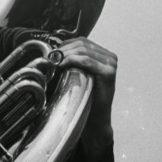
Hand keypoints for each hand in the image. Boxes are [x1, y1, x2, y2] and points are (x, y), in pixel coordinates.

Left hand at [59, 37, 116, 157]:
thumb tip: (53, 50)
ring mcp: (111, 64)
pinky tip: (61, 65)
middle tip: (50, 57)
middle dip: (63, 49)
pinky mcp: (109, 73)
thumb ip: (73, 60)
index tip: (52, 53)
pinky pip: (87, 60)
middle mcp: (110, 57)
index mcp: (104, 55)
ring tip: (54, 61)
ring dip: (65, 54)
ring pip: (83, 50)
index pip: (82, 41)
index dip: (65, 44)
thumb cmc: (84, 98)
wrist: (94, 120)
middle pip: (82, 44)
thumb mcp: (78, 74)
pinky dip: (72, 60)